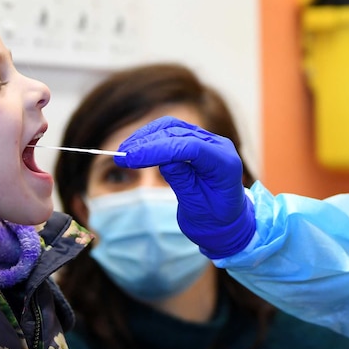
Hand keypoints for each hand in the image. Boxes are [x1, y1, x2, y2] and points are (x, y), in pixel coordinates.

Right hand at [114, 116, 255, 258]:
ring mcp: (207, 140)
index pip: (191, 147)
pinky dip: (151, 137)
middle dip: (148, 143)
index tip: (131, 159)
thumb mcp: (197, 207)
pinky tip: (136, 148)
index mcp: (225, 164)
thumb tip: (163, 161)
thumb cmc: (214, 219)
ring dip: (146, 137)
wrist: (226, 221)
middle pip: (178, 133)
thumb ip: (183, 182)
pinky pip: (171, 131)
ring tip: (124, 152)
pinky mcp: (195, 140)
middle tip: (121, 156)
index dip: (158, 150)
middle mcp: (218, 146)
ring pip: (172, 127)